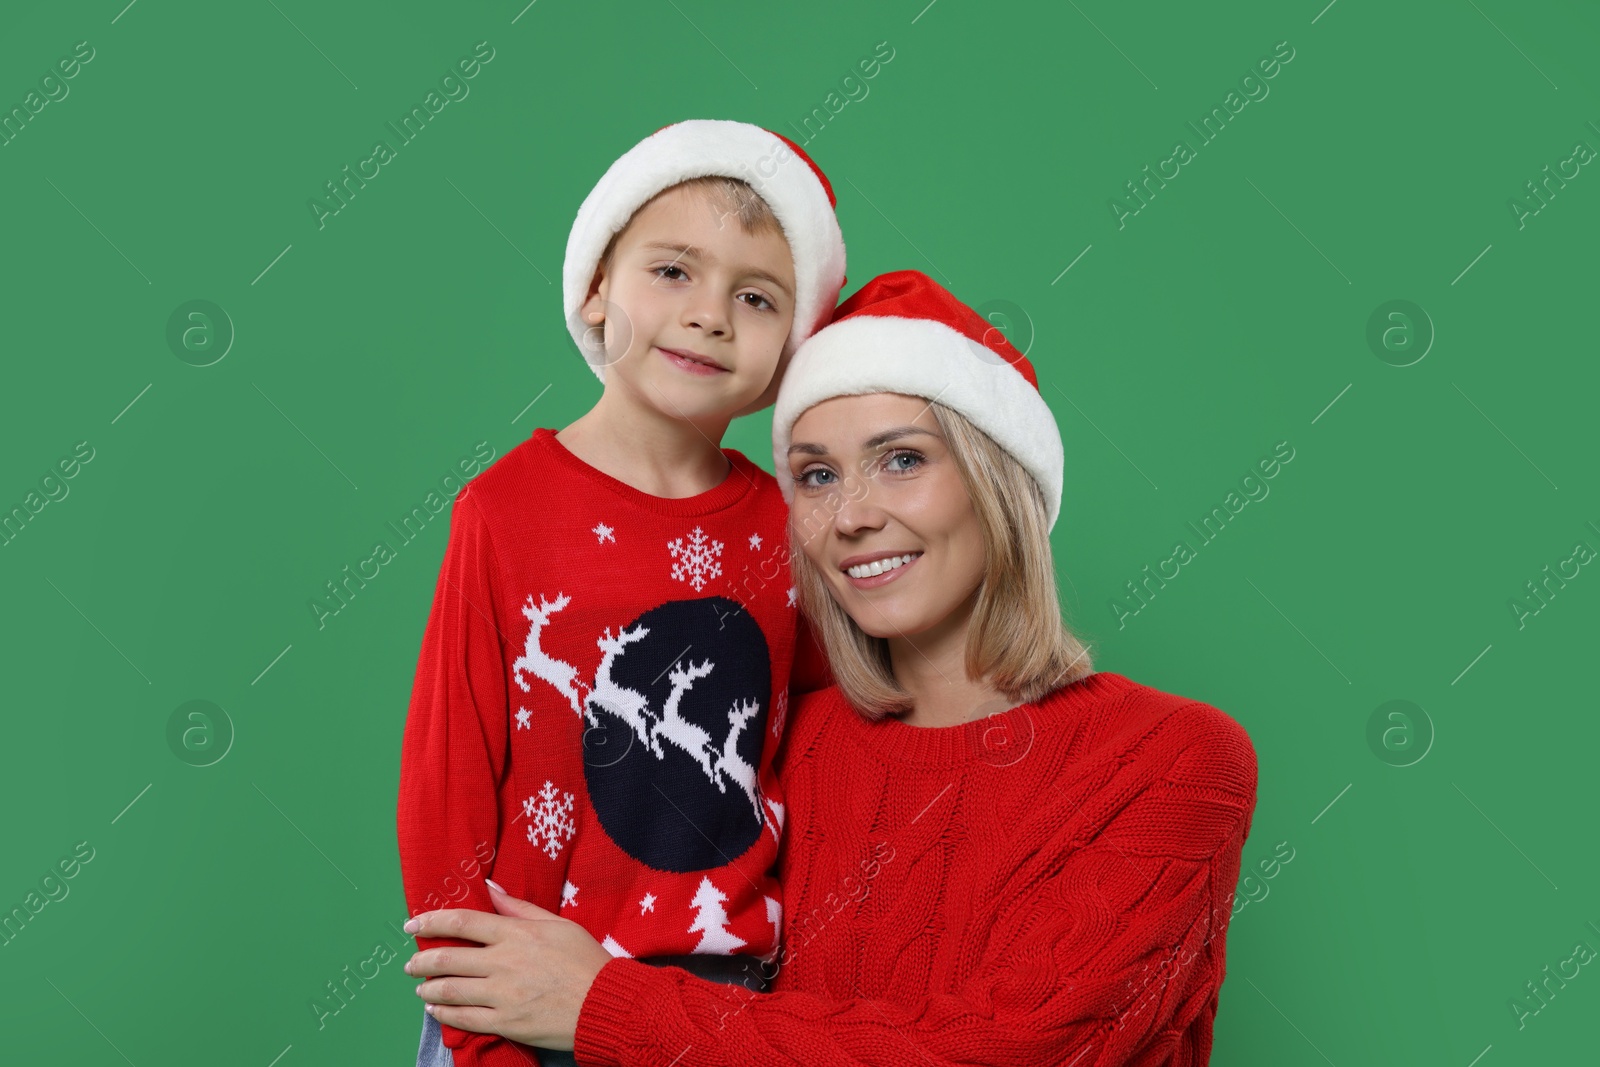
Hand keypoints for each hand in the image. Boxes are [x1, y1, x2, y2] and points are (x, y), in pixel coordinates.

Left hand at [404, 881, 613, 1050]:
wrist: (605, 1003)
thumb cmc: (585, 960)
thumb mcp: (558, 924)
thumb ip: (519, 908)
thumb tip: (490, 889)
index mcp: (517, 934)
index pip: (462, 922)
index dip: (431, 921)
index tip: (413, 924)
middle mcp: (504, 963)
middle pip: (448, 958)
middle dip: (422, 960)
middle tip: (411, 963)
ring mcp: (503, 995)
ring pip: (450, 990)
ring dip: (428, 988)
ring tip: (420, 987)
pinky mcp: (506, 1023)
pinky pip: (464, 1019)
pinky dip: (444, 1013)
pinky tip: (436, 1009)